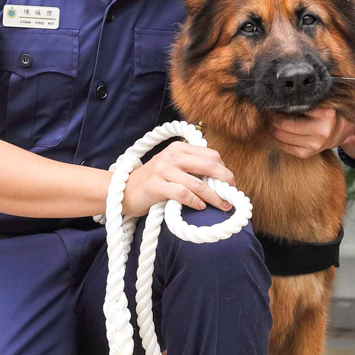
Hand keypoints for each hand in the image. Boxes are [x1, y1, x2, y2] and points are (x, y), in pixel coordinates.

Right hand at [119, 143, 235, 216]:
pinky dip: (195, 201)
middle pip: (209, 165)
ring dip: (214, 196)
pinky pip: (182, 192)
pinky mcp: (156, 185)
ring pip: (198, 182)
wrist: (123, 191)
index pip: (211, 155)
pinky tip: (200, 207)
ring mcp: (163, 169)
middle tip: (231, 196)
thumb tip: (221, 182)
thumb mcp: (173, 169)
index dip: (225, 170)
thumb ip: (192, 169)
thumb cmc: (153, 183)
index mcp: (179, 148)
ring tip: (222, 205)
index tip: (231, 185)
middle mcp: (172, 154)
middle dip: (225, 181)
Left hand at [268, 104, 349, 158]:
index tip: (274, 104)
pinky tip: (277, 133)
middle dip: (273, 119)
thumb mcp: (322, 103)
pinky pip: (286, 147)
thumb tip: (282, 100)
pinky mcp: (308, 153)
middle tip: (268, 113)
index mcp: (325, 115)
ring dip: (273, 129)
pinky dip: (278, 140)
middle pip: (285, 125)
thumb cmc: (327, 114)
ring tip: (270, 122)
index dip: (280, 107)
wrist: (339, 131)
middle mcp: (321, 131)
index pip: (295, 109)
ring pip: (283, 137)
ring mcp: (315, 145)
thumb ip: (306, 101)